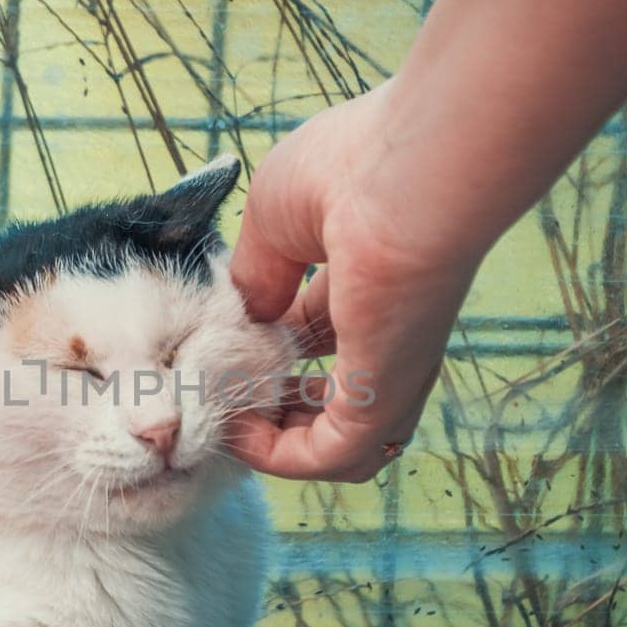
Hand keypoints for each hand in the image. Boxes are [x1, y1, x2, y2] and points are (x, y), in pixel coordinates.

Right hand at [227, 79, 486, 481]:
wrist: (406, 172)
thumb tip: (245, 318)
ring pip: (339, 447)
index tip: (220, 350)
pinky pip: (327, 457)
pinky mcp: (383, 397)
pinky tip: (237, 431)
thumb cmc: (350, 169)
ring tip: (227, 422)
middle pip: (332, 402)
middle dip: (271, 408)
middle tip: (222, 396)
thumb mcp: (274, 221)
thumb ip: (256, 277)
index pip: (317, 339)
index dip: (266, 351)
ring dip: (275, 444)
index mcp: (368, 286)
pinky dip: (277, 457)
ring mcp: (390, 372)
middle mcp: (386, 337)